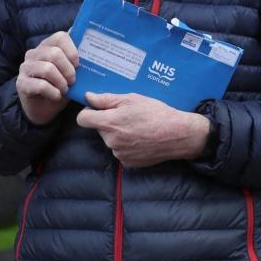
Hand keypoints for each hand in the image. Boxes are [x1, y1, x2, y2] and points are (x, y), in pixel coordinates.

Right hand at [16, 31, 79, 124]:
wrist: (43, 109)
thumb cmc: (59, 87)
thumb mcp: (69, 72)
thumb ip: (76, 59)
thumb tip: (91, 43)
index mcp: (46, 46)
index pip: (60, 37)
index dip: (72, 50)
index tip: (78, 65)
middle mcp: (33, 54)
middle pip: (54, 53)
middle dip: (68, 70)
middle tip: (73, 81)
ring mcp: (25, 68)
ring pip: (48, 69)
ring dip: (61, 82)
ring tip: (65, 89)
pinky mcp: (22, 83)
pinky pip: (41, 85)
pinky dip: (53, 92)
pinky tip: (56, 96)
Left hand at [76, 92, 210, 167]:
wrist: (178, 134)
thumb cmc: (156, 113)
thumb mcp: (131, 99)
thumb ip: (106, 99)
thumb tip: (88, 97)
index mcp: (109, 123)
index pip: (82, 119)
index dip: (88, 112)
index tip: (97, 109)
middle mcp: (111, 141)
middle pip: (99, 129)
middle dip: (109, 122)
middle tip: (128, 115)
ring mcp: (119, 153)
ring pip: (111, 140)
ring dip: (119, 134)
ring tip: (138, 127)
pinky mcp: (128, 163)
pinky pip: (121, 151)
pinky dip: (127, 145)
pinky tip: (141, 138)